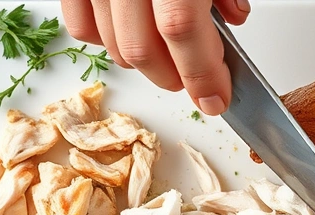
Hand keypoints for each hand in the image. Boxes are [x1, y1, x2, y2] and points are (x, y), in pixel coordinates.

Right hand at [61, 0, 251, 114]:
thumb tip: (233, 17)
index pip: (181, 30)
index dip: (201, 73)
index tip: (217, 97)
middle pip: (142, 49)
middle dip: (174, 77)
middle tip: (195, 79)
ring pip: (111, 45)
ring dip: (145, 64)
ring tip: (167, 52)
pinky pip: (80, 25)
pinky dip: (105, 42)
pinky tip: (129, 34)